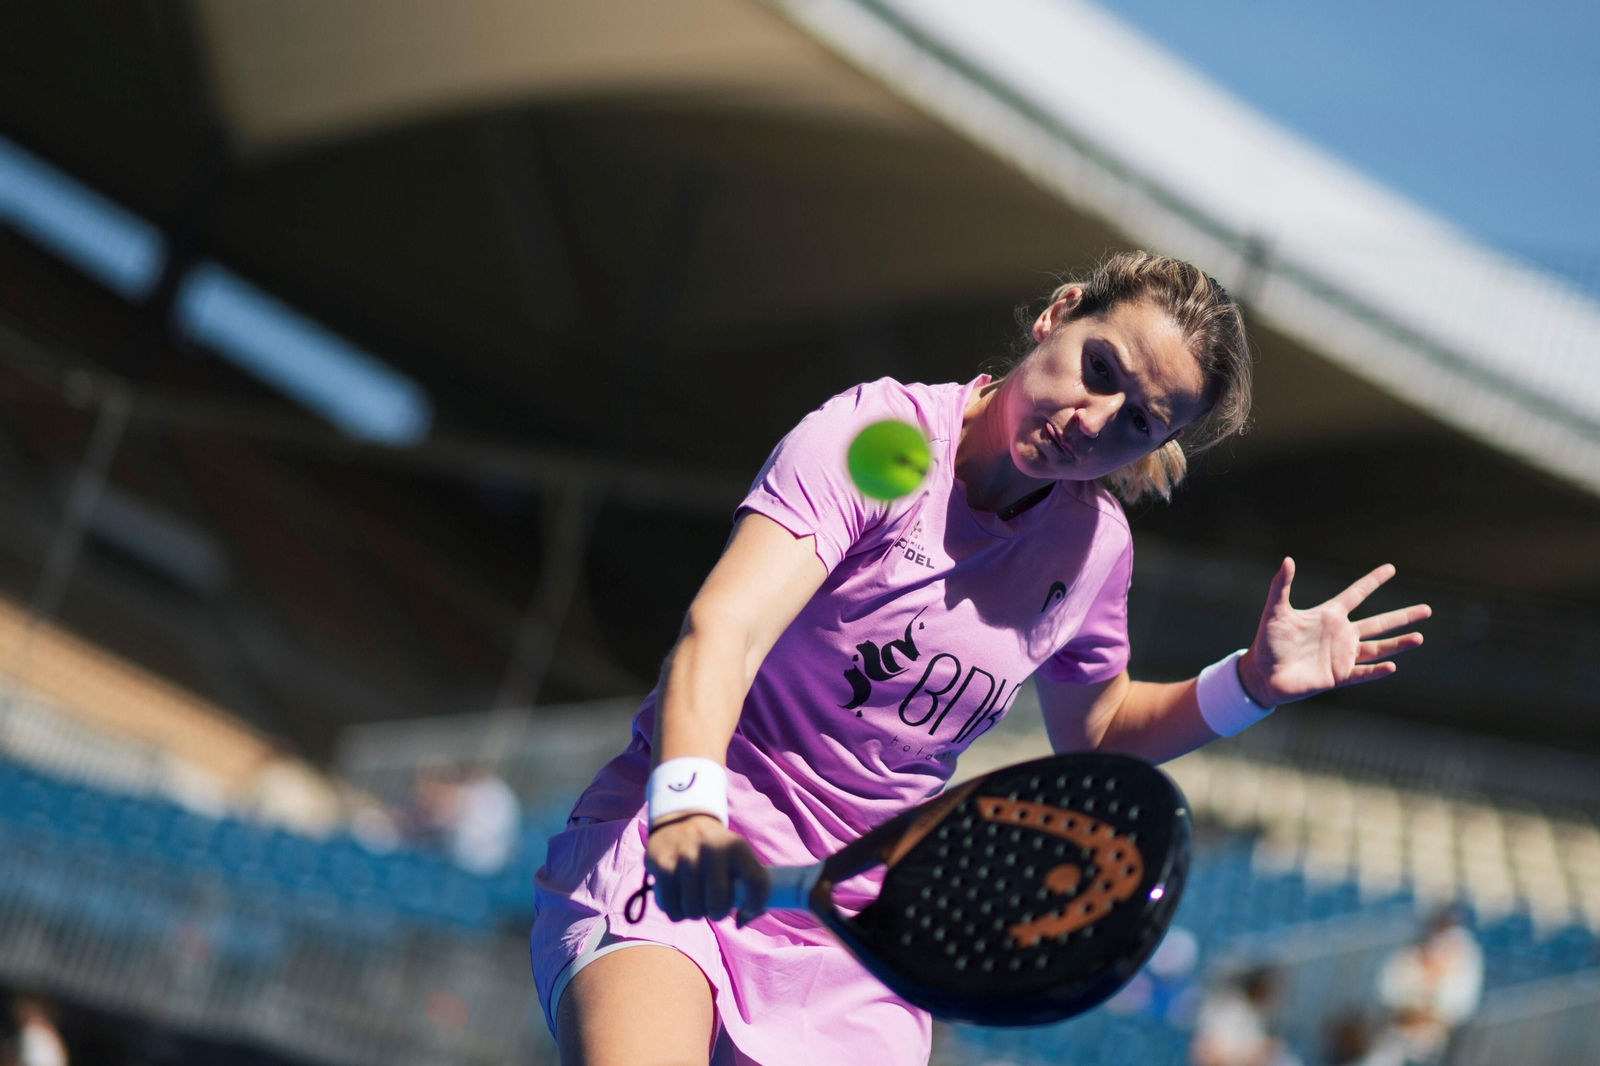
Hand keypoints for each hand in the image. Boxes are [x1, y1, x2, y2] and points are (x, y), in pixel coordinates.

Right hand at [645, 814, 768, 923]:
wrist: (681, 819)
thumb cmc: (715, 849)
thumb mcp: (736, 855)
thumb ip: (749, 887)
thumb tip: (741, 923)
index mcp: (736, 846)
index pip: (756, 883)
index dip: (755, 905)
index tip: (745, 910)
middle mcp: (711, 849)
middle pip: (718, 905)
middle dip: (718, 913)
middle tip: (715, 906)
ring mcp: (684, 857)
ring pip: (693, 911)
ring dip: (696, 913)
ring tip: (697, 900)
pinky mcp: (661, 865)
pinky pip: (671, 909)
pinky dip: (677, 912)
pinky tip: (680, 900)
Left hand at [1238, 559, 1429, 706]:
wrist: (1262, 674)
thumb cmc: (1267, 642)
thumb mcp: (1275, 611)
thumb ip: (1281, 586)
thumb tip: (1287, 559)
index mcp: (1329, 615)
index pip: (1356, 594)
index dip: (1372, 581)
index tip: (1391, 568)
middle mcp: (1341, 634)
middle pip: (1379, 623)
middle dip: (1403, 616)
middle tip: (1427, 609)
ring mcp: (1342, 656)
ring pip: (1378, 648)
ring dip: (1399, 643)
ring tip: (1420, 637)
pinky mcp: (1338, 676)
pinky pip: (1363, 673)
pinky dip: (1377, 671)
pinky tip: (1392, 666)